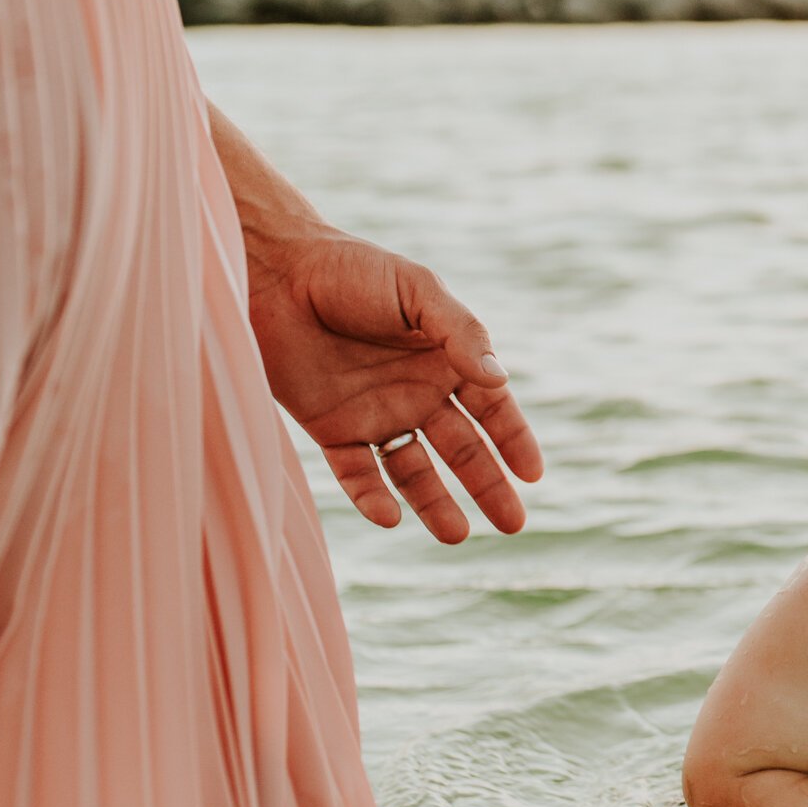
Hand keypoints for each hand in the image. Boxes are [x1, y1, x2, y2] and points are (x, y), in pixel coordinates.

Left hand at [244, 221, 542, 541]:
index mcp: (446, 358)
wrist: (274, 272)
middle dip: (488, 485)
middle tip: (512, 524)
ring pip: (414, 471)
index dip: (514, 441)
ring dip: (436, 504)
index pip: (492, 409)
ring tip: (457, 535)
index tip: (533, 475)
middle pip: (462, 449)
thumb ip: (461, 334)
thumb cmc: (352, 271)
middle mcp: (417, 392)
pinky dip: (372, 498)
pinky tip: (390, 516)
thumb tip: (501, 381)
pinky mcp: (332, 428)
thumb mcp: (418, 292)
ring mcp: (376, 413)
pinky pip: (358, 473)